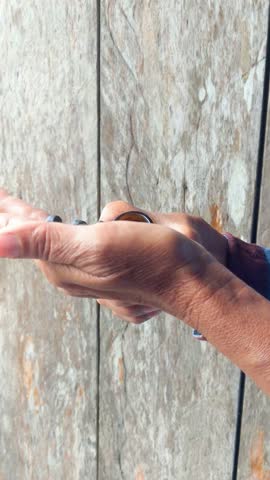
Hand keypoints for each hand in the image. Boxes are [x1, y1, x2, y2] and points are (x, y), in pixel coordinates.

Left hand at [0, 191, 221, 325]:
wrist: (192, 282)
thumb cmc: (152, 261)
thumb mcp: (96, 246)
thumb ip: (45, 242)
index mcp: (64, 267)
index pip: (24, 234)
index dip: (8, 212)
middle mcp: (74, 275)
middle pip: (39, 238)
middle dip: (18, 219)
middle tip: (3, 203)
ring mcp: (94, 276)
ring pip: (61, 243)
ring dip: (42, 227)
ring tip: (22, 214)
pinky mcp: (113, 273)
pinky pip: (85, 247)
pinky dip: (72, 234)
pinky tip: (68, 230)